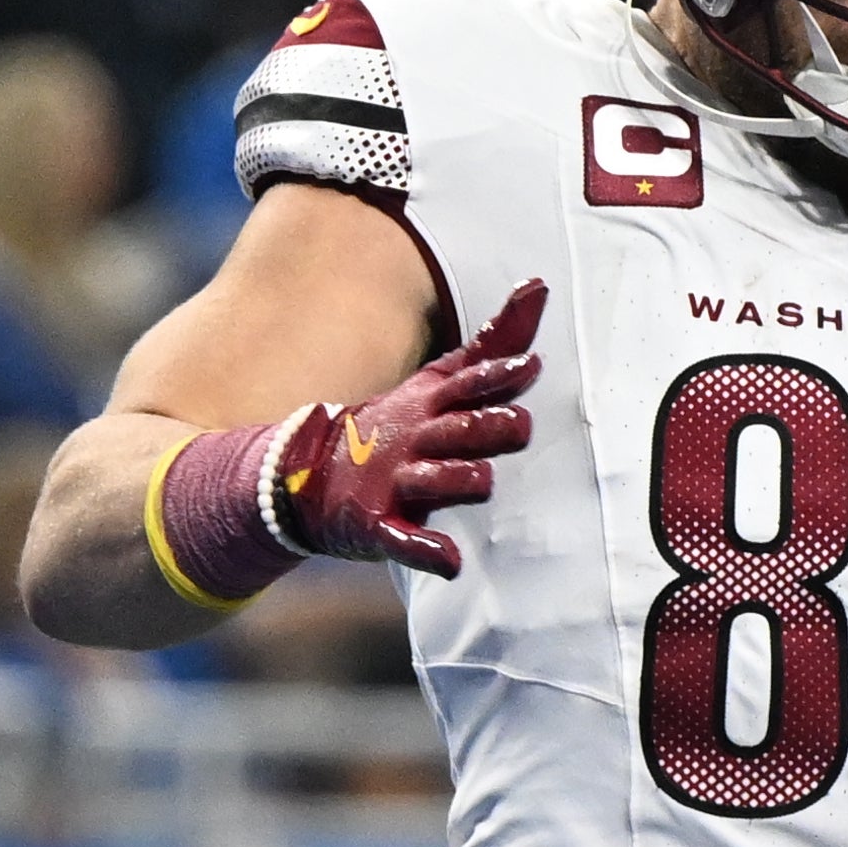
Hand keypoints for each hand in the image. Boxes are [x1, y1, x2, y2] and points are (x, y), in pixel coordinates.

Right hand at [275, 281, 545, 577]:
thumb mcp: (440, 381)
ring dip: (463, 479)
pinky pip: (404, 540)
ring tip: (482, 480)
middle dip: (490, 426)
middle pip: (461, 429)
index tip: (531, 364)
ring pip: (437, 480)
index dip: (499, 374)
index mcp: (432, 404)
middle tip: (519, 423)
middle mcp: (417, 440)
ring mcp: (396, 482)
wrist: (308, 478)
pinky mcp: (379, 525)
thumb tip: (539, 286)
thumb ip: (492, 343)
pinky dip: (426, 551)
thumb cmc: (400, 428)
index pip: (469, 382)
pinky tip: (449, 561)